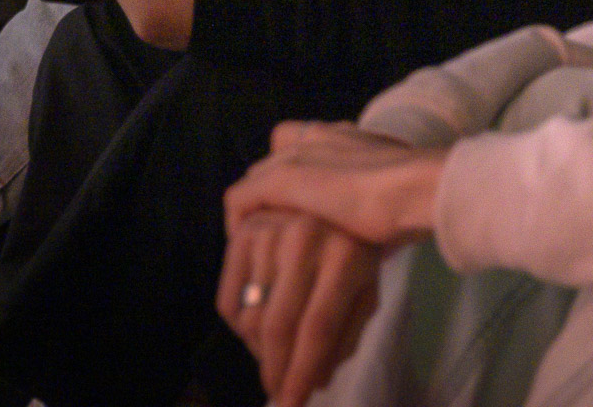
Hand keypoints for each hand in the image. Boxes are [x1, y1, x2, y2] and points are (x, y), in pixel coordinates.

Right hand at [217, 210, 380, 406]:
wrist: (335, 205)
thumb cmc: (356, 256)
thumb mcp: (364, 293)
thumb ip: (344, 338)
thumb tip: (314, 383)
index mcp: (345, 256)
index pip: (318, 326)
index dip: (302, 370)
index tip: (292, 404)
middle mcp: (305, 238)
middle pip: (278, 324)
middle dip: (275, 369)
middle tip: (277, 395)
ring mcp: (270, 231)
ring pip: (250, 316)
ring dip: (258, 352)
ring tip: (274, 361)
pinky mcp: (243, 233)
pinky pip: (227, 300)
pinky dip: (237, 329)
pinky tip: (256, 334)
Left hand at [224, 121, 446, 245]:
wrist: (421, 189)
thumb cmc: (421, 198)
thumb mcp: (399, 195)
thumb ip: (382, 202)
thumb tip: (385, 233)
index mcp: (350, 137)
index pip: (308, 142)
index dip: (297, 169)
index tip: (301, 204)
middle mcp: (321, 137)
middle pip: (276, 159)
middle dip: (272, 190)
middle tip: (276, 228)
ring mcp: (302, 155)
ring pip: (257, 177)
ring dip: (254, 207)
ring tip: (256, 240)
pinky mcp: (285, 178)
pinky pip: (241, 198)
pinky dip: (238, 219)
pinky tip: (243, 242)